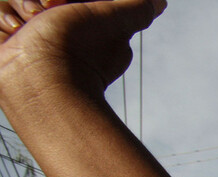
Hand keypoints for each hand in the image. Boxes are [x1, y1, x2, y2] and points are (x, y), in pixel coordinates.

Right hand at [0, 0, 165, 101]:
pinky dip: (3, 21)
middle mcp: (59, 29)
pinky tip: (15, 37)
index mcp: (85, 22)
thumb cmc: (75, 53)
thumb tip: (159, 2)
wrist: (37, 84)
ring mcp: (31, 37)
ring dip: (19, 8)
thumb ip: (137, 8)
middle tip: (45, 15)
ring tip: (27, 30)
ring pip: (16, 1)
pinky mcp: (9, 43)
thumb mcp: (114, 18)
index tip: (63, 2)